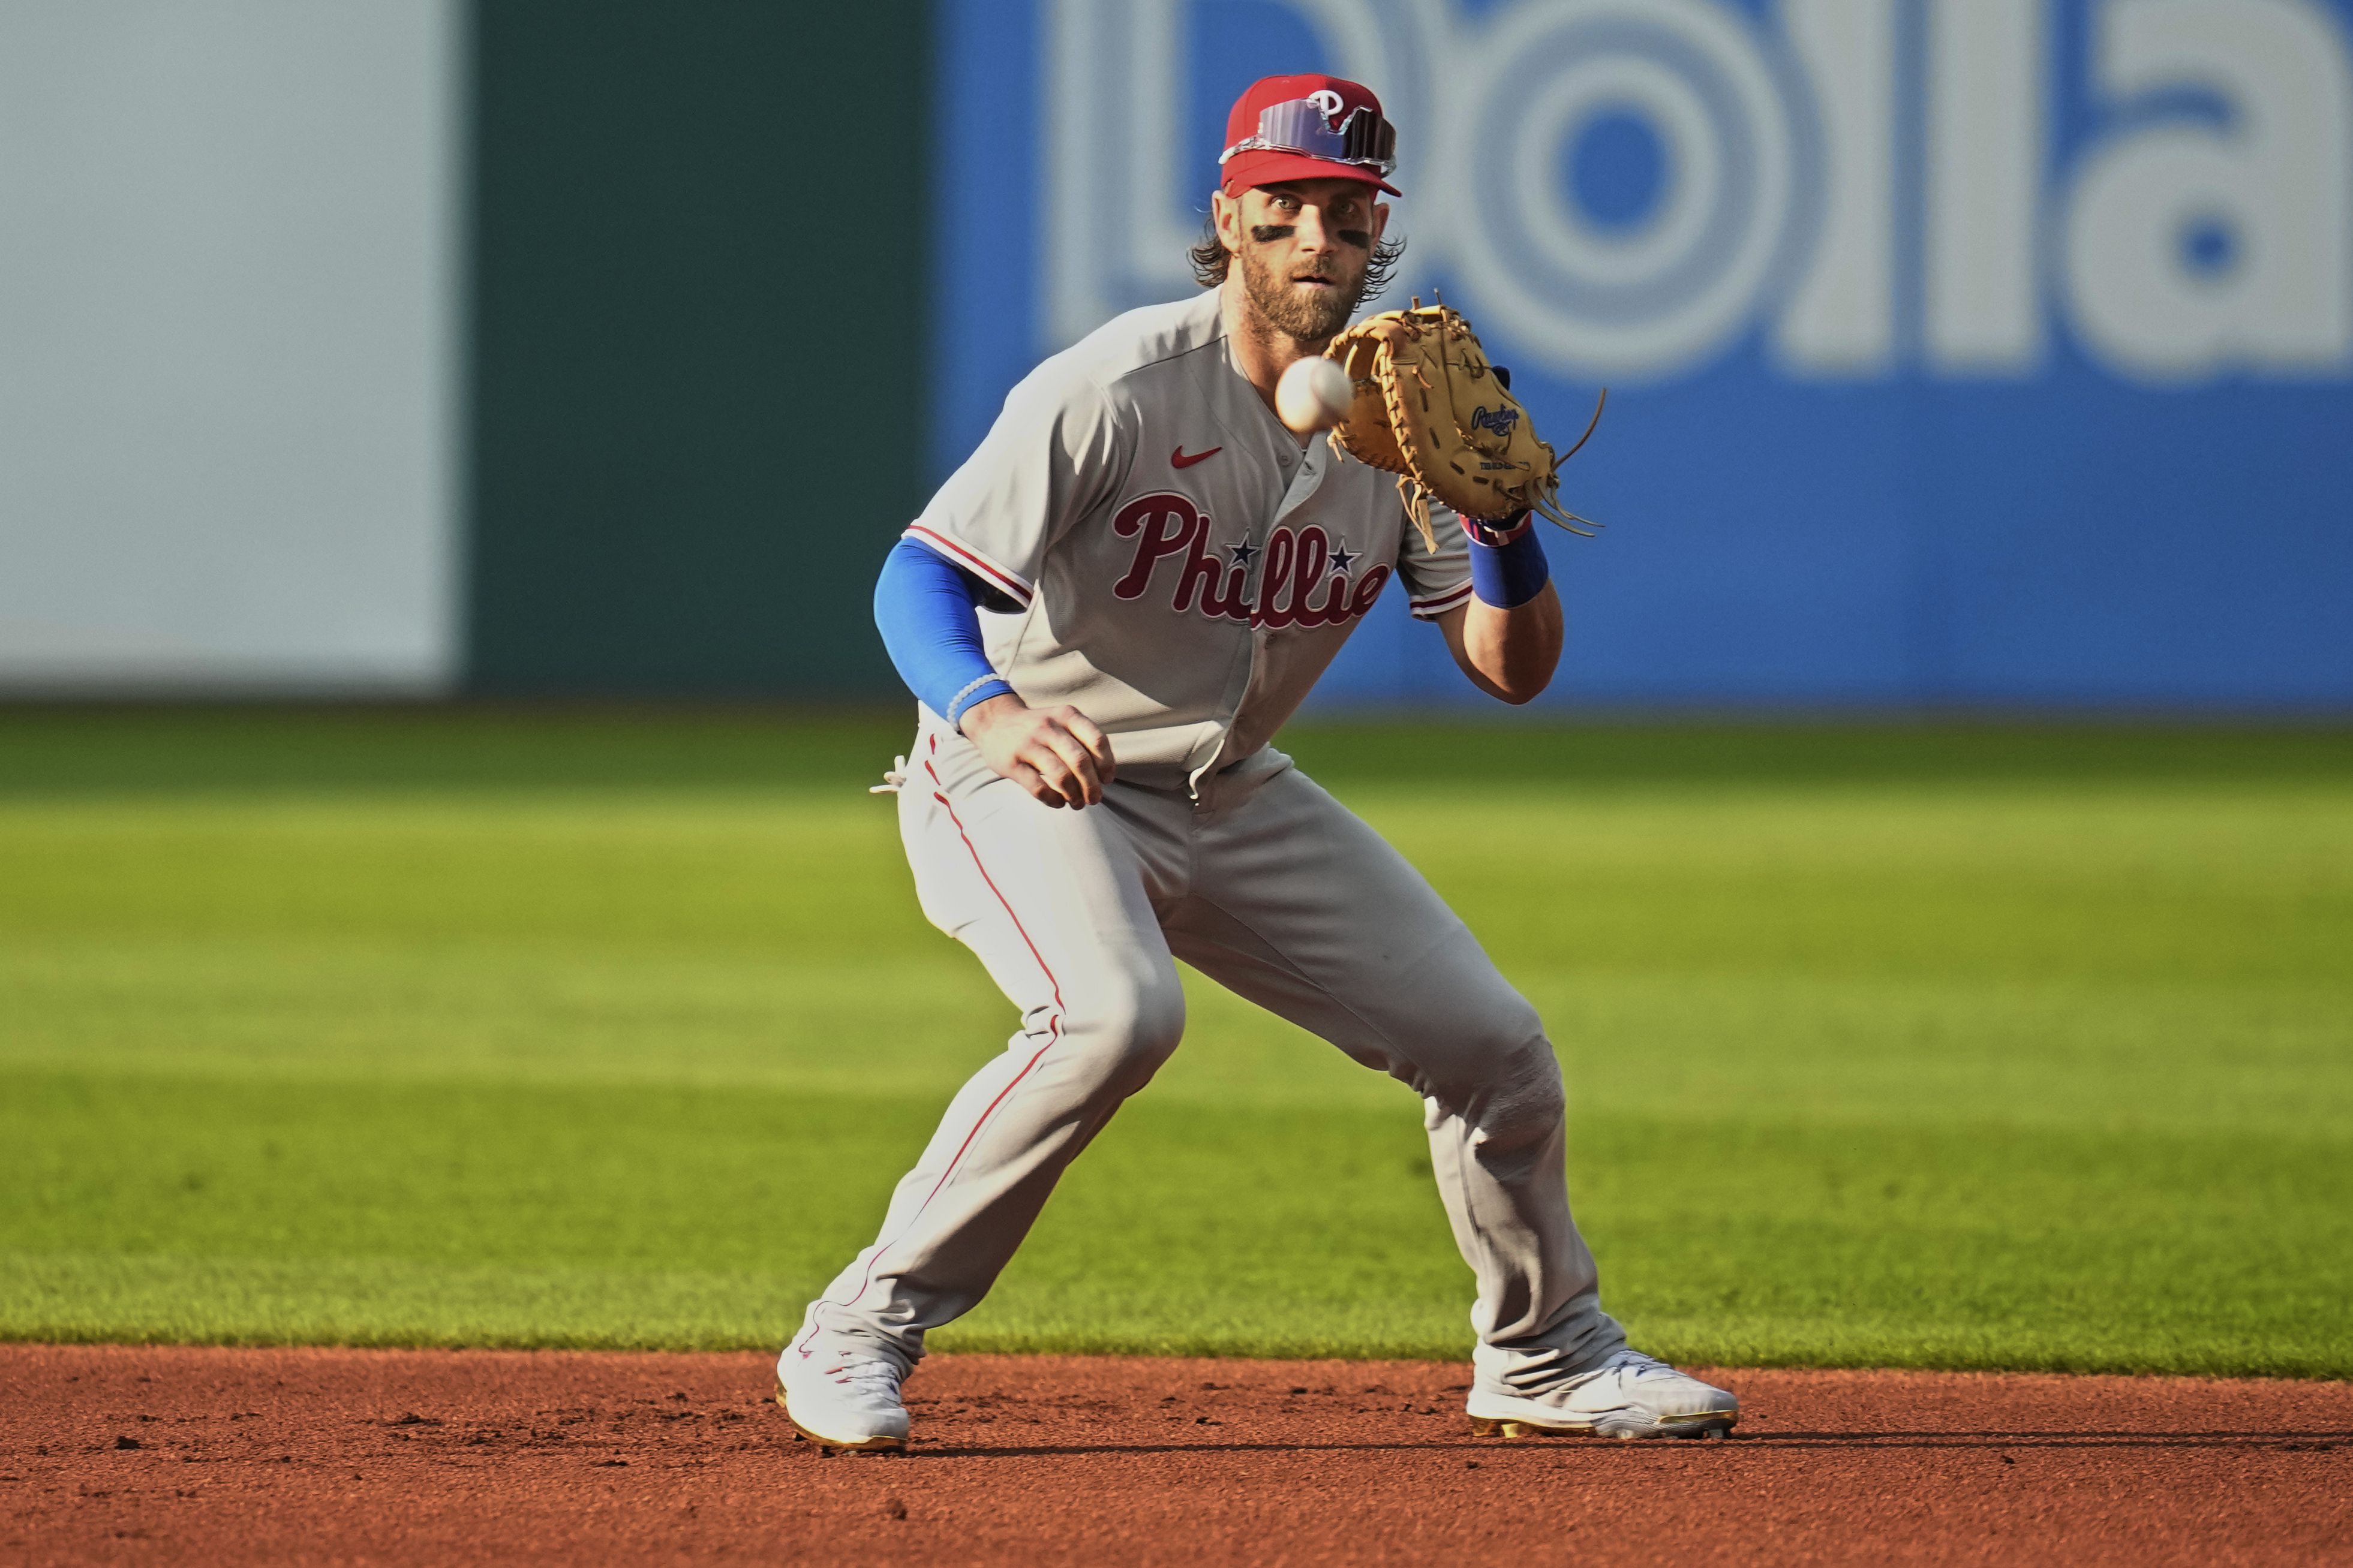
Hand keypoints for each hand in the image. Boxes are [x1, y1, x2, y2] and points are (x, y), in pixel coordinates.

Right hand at [958, 695, 1116, 808]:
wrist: (994, 721)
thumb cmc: (1038, 728)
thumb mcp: (1061, 720)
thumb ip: (1083, 739)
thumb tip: (1105, 775)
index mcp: (1066, 715)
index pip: (1097, 740)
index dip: (1106, 764)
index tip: (1107, 780)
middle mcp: (1048, 727)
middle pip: (1080, 762)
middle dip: (1092, 786)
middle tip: (1095, 799)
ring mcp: (1028, 745)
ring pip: (1061, 777)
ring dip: (1075, 796)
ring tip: (1078, 804)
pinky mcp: (1012, 763)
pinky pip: (1038, 788)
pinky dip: (1053, 800)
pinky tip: (1058, 803)